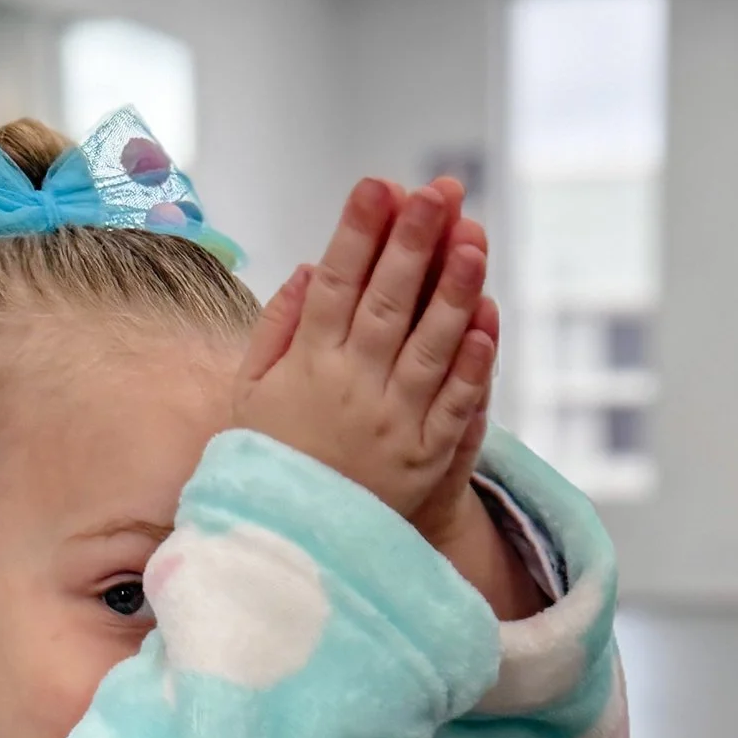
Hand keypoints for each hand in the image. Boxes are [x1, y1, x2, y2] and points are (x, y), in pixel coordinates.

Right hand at [230, 176, 496, 522]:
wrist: (292, 552)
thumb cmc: (270, 462)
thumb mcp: (250, 395)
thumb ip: (275, 330)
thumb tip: (304, 269)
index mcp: (305, 368)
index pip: (334, 286)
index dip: (357, 232)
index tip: (377, 185)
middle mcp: (350, 391)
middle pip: (387, 304)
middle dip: (413, 243)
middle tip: (438, 191)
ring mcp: (391, 426)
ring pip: (429, 348)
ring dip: (454, 292)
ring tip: (474, 239)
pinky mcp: (425, 461)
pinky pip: (454, 407)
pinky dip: (473, 365)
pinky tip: (488, 321)